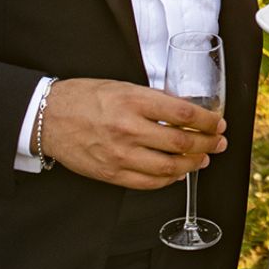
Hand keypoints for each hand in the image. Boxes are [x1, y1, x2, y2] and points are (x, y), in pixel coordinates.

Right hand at [40, 78, 227, 190]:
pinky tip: (178, 173)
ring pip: (170, 167)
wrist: (49, 118)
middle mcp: (128, 129)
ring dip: (193, 164)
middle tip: (219, 143)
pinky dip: (169, 179)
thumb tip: (185, 111)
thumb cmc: (85, 97)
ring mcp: (120, 154)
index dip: (208, 120)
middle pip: (182, 143)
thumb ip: (153, 99)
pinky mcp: (112, 174)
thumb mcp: (122, 87)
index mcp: (133, 101)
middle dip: (208, 144)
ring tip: (203, 159)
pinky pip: (149, 182)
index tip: (219, 122)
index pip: (183, 114)